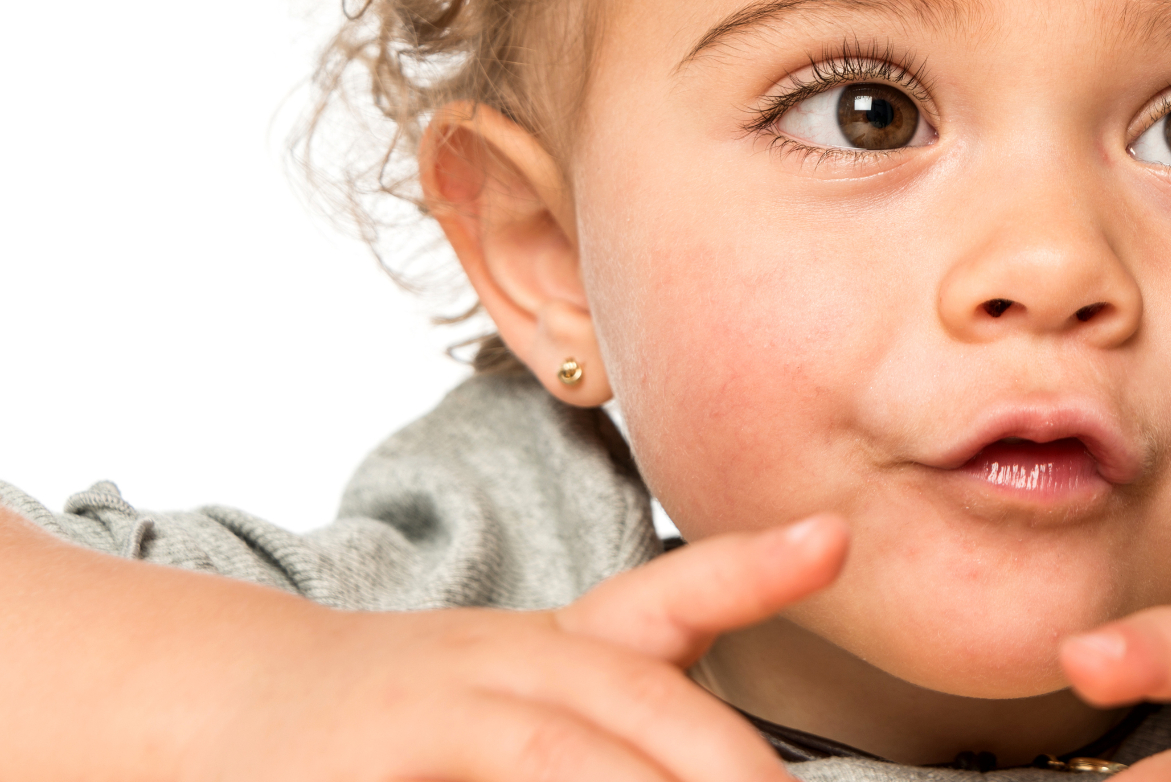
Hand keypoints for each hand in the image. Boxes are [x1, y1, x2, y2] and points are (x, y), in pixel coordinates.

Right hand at [182, 514, 848, 781]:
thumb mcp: (523, 696)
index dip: (757, 569)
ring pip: (571, 755)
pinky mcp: (378, 764)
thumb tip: (736, 767)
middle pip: (644, 704)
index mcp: (558, 651)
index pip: (671, 598)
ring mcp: (441, 713)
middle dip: (728, 768)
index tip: (835, 535)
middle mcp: (508, 665)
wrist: (211, 704)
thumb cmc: (396, 724)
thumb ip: (623, 714)